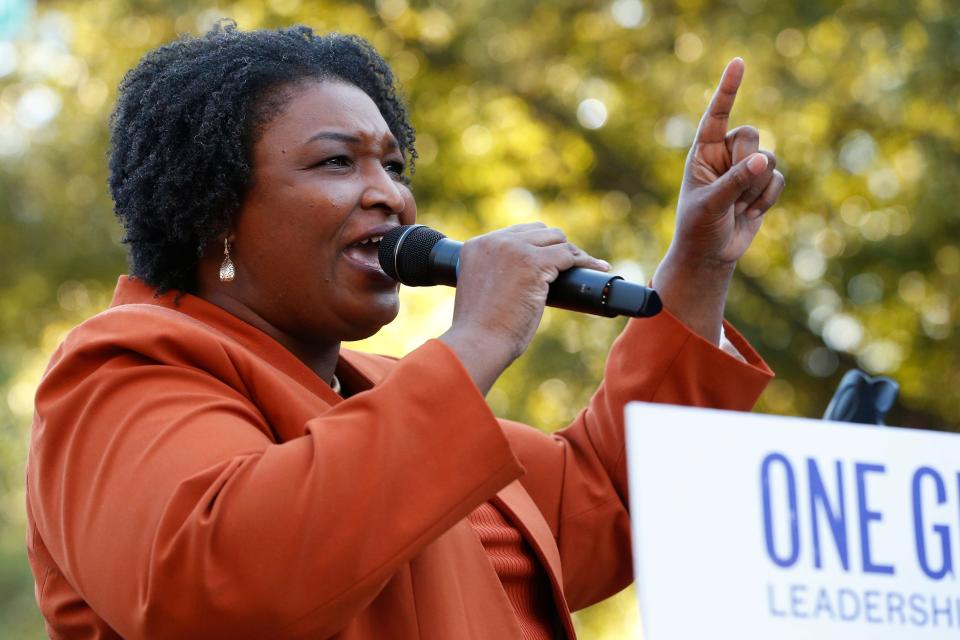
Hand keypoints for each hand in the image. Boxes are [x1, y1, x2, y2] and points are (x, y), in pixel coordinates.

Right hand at [439, 223, 608, 393]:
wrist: (478, 343)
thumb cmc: (479, 330)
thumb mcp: (481, 290)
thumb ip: (495, 276)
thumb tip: (524, 279)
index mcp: (476, 246)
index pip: (517, 233)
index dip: (538, 245)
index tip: (553, 259)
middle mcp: (493, 241)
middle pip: (539, 231)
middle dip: (557, 246)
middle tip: (570, 266)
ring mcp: (514, 250)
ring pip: (556, 239)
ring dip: (572, 253)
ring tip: (587, 267)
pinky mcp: (533, 263)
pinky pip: (568, 255)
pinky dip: (586, 261)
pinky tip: (597, 268)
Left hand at [653, 58, 784, 343]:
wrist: (710, 254)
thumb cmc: (699, 227)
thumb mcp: (711, 204)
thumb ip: (736, 180)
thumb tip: (766, 160)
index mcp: (703, 151)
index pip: (717, 114)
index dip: (728, 89)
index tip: (739, 63)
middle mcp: (726, 154)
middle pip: (751, 135)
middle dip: (747, 162)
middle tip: (732, 189)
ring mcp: (746, 168)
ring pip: (769, 159)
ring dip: (756, 187)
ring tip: (737, 206)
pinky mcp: (763, 185)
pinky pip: (778, 180)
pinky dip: (766, 199)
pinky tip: (749, 213)